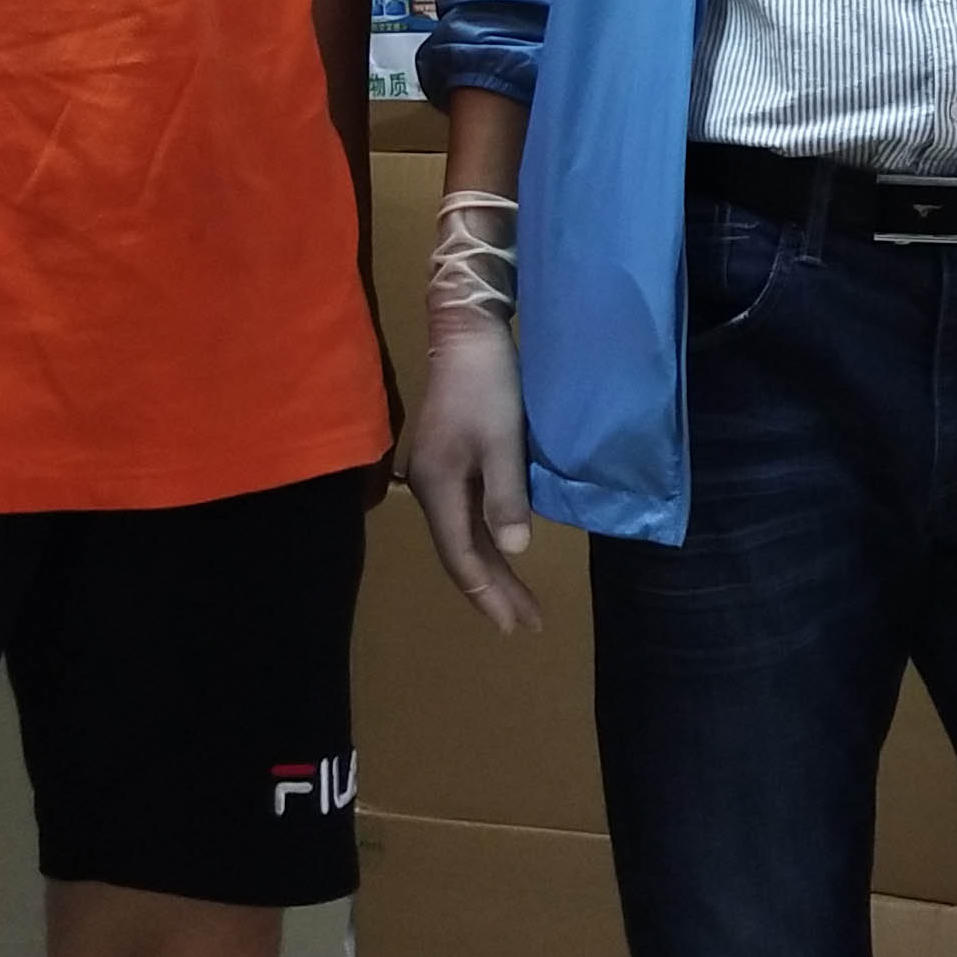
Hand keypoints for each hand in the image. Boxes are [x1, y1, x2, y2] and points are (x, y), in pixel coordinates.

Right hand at [403, 338, 541, 632]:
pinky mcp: (451, 459)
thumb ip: (506, 497)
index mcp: (438, 489)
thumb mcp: (503, 441)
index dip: (489, 593)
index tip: (517, 625)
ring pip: (464, 536)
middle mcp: (432, 488)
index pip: (462, 558)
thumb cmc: (488, 385)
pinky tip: (503, 550)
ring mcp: (439, 474)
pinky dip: (487, 540)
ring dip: (491, 568)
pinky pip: (468, 516)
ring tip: (516, 601)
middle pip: (461, 553)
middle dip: (492, 590)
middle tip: (524, 624)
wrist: (468, 331)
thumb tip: (514, 552)